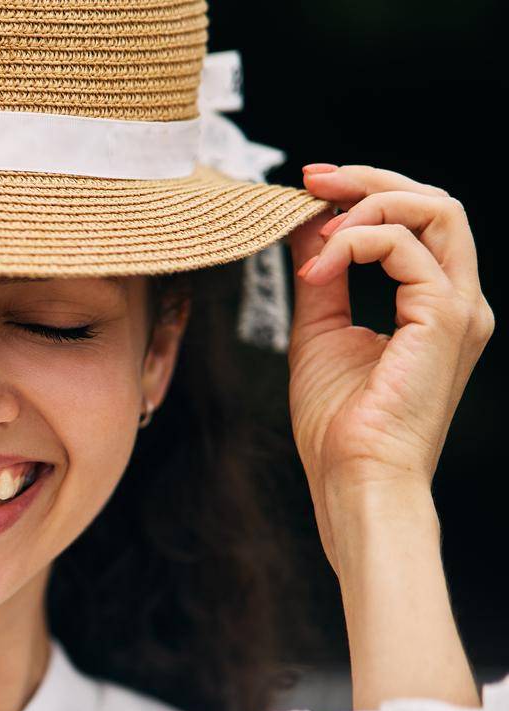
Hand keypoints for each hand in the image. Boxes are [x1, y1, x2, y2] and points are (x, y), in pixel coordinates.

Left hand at [287, 164, 493, 572]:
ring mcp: (458, 308)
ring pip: (437, 210)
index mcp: (434, 304)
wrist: (355, 478)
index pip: (419, 220)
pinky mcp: (445, 319)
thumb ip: (322, 275)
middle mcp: (458, 300)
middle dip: (370, 178)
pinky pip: (408, 248)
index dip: (367, 190)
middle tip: (312, 180)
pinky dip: (358, 242)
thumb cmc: (339, 426)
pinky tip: (319, 266)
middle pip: (437, 201)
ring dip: (369, 203)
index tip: (309, 186)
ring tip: (317, 230)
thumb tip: (307, 224)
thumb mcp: (319, 331)